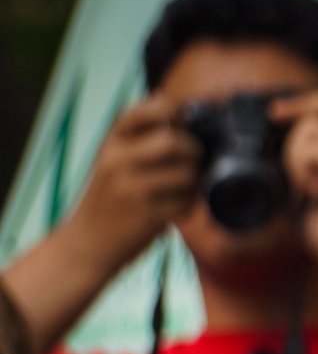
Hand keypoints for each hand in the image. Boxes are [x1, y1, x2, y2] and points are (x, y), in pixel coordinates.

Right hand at [62, 96, 199, 271]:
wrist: (86, 244)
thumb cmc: (109, 198)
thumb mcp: (114, 160)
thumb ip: (141, 138)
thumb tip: (181, 110)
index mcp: (111, 143)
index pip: (142, 111)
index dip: (172, 109)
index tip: (184, 119)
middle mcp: (117, 162)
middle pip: (172, 141)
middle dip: (194, 149)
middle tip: (196, 159)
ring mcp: (131, 189)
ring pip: (185, 173)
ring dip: (196, 180)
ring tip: (188, 186)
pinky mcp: (146, 216)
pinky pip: (186, 202)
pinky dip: (191, 204)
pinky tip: (180, 206)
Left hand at [274, 90, 317, 268]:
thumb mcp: (311, 209)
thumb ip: (300, 185)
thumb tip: (274, 175)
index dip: (306, 106)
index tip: (277, 112)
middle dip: (298, 105)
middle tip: (273, 113)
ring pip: (310, 126)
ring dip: (295, 158)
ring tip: (308, 189)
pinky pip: (311, 144)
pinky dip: (301, 166)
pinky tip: (314, 189)